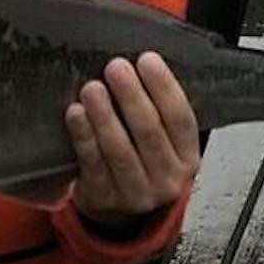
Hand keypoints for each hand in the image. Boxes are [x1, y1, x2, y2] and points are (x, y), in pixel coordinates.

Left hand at [66, 52, 200, 224]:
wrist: (119, 206)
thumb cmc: (141, 158)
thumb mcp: (162, 139)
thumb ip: (157, 106)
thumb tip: (139, 58)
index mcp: (187, 157)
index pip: (181, 118)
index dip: (164, 87)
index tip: (147, 59)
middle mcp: (167, 179)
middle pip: (149, 132)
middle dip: (131, 96)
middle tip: (115, 67)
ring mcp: (136, 194)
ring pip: (119, 149)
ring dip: (104, 115)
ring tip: (92, 88)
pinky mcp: (105, 199)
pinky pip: (93, 163)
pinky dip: (84, 136)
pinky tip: (76, 113)